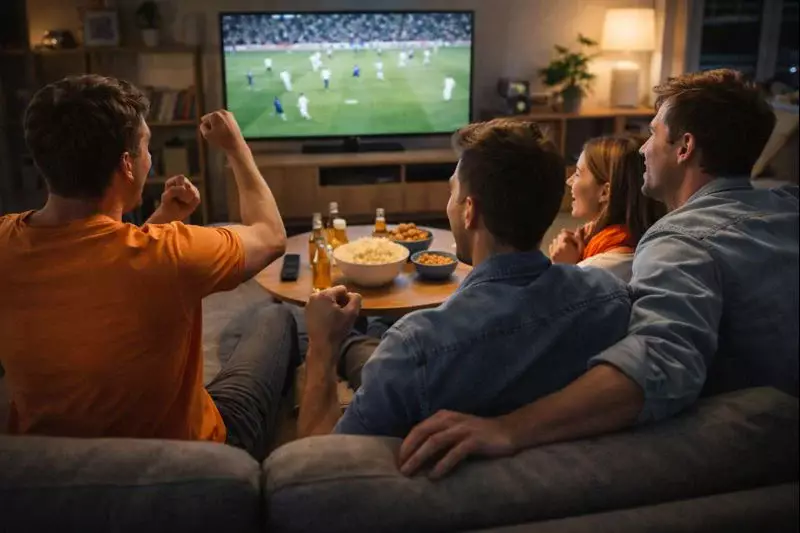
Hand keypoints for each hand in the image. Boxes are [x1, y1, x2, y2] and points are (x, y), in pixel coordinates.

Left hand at [145, 175, 199, 223]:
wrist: (172, 215)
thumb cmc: (167, 205)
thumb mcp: (166, 198)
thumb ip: (172, 191)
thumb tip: (184, 188)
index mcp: (173, 180)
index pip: (180, 178)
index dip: (179, 187)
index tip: (175, 195)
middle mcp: (183, 182)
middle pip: (188, 184)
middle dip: (183, 194)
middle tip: (179, 200)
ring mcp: (190, 188)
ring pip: (193, 192)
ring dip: (187, 199)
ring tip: (182, 202)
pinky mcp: (196, 195)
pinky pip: (196, 199)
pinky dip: (191, 204)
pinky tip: (186, 204)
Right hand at [200, 110, 246, 152]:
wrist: (236, 145)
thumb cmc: (221, 140)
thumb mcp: (206, 135)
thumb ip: (202, 126)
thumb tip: (205, 122)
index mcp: (214, 114)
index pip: (204, 120)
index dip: (207, 129)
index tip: (214, 135)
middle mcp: (222, 112)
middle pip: (211, 119)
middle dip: (212, 126)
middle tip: (218, 135)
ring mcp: (228, 114)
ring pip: (217, 120)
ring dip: (217, 126)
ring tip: (222, 134)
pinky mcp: (233, 118)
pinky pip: (223, 122)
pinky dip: (223, 127)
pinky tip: (226, 133)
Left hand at [305, 286, 361, 352]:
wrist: (322, 345)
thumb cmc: (337, 329)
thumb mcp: (352, 313)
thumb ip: (356, 299)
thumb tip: (352, 294)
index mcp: (325, 294)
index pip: (342, 289)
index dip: (347, 299)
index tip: (347, 311)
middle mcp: (314, 295)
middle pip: (333, 293)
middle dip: (339, 301)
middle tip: (341, 315)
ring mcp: (309, 303)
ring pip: (326, 299)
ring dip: (332, 305)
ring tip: (334, 318)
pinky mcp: (307, 311)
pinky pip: (320, 305)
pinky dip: (325, 309)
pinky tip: (327, 320)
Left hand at [398, 410, 516, 478]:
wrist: (508, 431)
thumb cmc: (478, 434)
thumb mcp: (456, 430)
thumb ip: (439, 436)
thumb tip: (418, 455)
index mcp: (444, 416)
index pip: (418, 428)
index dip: (407, 444)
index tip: (398, 460)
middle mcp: (451, 420)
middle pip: (423, 434)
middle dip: (409, 451)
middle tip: (400, 468)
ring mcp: (463, 429)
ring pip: (434, 442)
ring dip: (419, 458)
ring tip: (410, 472)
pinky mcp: (474, 441)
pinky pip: (454, 453)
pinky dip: (442, 465)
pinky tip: (434, 476)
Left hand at [548, 229, 582, 263]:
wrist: (567, 274)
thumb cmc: (576, 262)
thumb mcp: (581, 250)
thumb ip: (579, 238)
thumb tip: (577, 229)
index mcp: (565, 244)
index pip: (564, 233)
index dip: (570, 234)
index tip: (574, 238)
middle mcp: (557, 246)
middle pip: (559, 236)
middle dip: (565, 237)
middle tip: (570, 243)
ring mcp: (553, 250)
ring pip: (555, 240)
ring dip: (559, 242)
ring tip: (565, 248)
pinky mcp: (550, 255)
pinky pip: (551, 246)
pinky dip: (555, 246)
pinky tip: (560, 251)